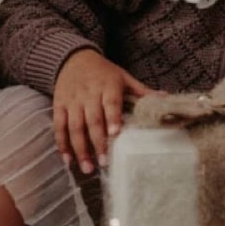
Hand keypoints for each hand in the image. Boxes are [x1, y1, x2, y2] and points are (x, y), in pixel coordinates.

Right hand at [53, 50, 150, 174]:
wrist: (73, 57)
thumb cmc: (103, 71)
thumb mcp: (123, 77)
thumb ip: (141, 90)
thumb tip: (165, 98)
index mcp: (107, 85)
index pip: (110, 102)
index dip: (112, 118)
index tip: (115, 133)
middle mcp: (88, 93)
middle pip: (92, 120)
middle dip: (97, 142)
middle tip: (104, 162)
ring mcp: (72, 100)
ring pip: (74, 126)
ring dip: (80, 148)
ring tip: (87, 167)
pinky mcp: (59, 105)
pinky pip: (59, 126)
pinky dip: (62, 143)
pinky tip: (67, 159)